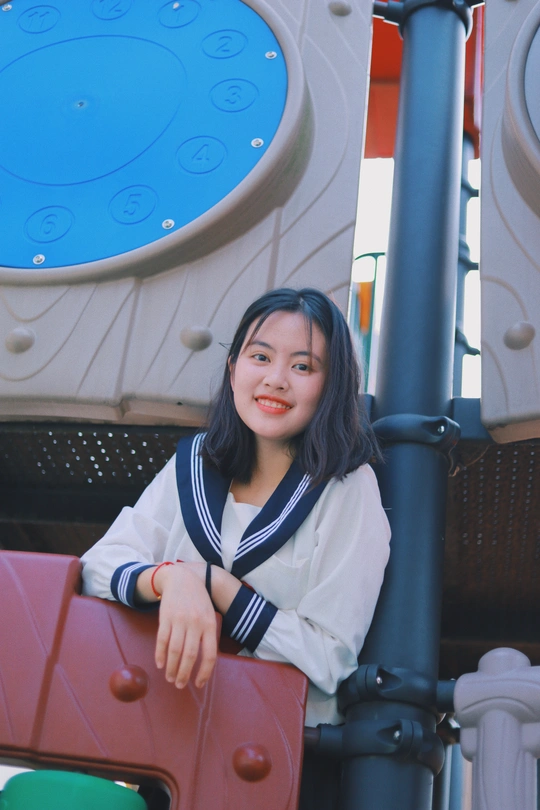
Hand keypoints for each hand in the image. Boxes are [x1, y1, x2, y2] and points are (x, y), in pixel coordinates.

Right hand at [152, 563, 216, 688]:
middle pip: (190, 656)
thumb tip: (204, 663)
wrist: (182, 578)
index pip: (210, 655)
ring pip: (174, 651)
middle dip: (184, 674)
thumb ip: (207, 635)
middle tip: (179, 685)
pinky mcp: (166, 617)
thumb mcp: (209, 614)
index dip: (204, 673)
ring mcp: (180, 620)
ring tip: (169, 678)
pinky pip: (162, 640)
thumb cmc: (198, 600)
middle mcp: (195, 623)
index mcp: (210, 625)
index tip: (198, 684)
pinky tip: (160, 664)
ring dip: (171, 668)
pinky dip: (160, 655)